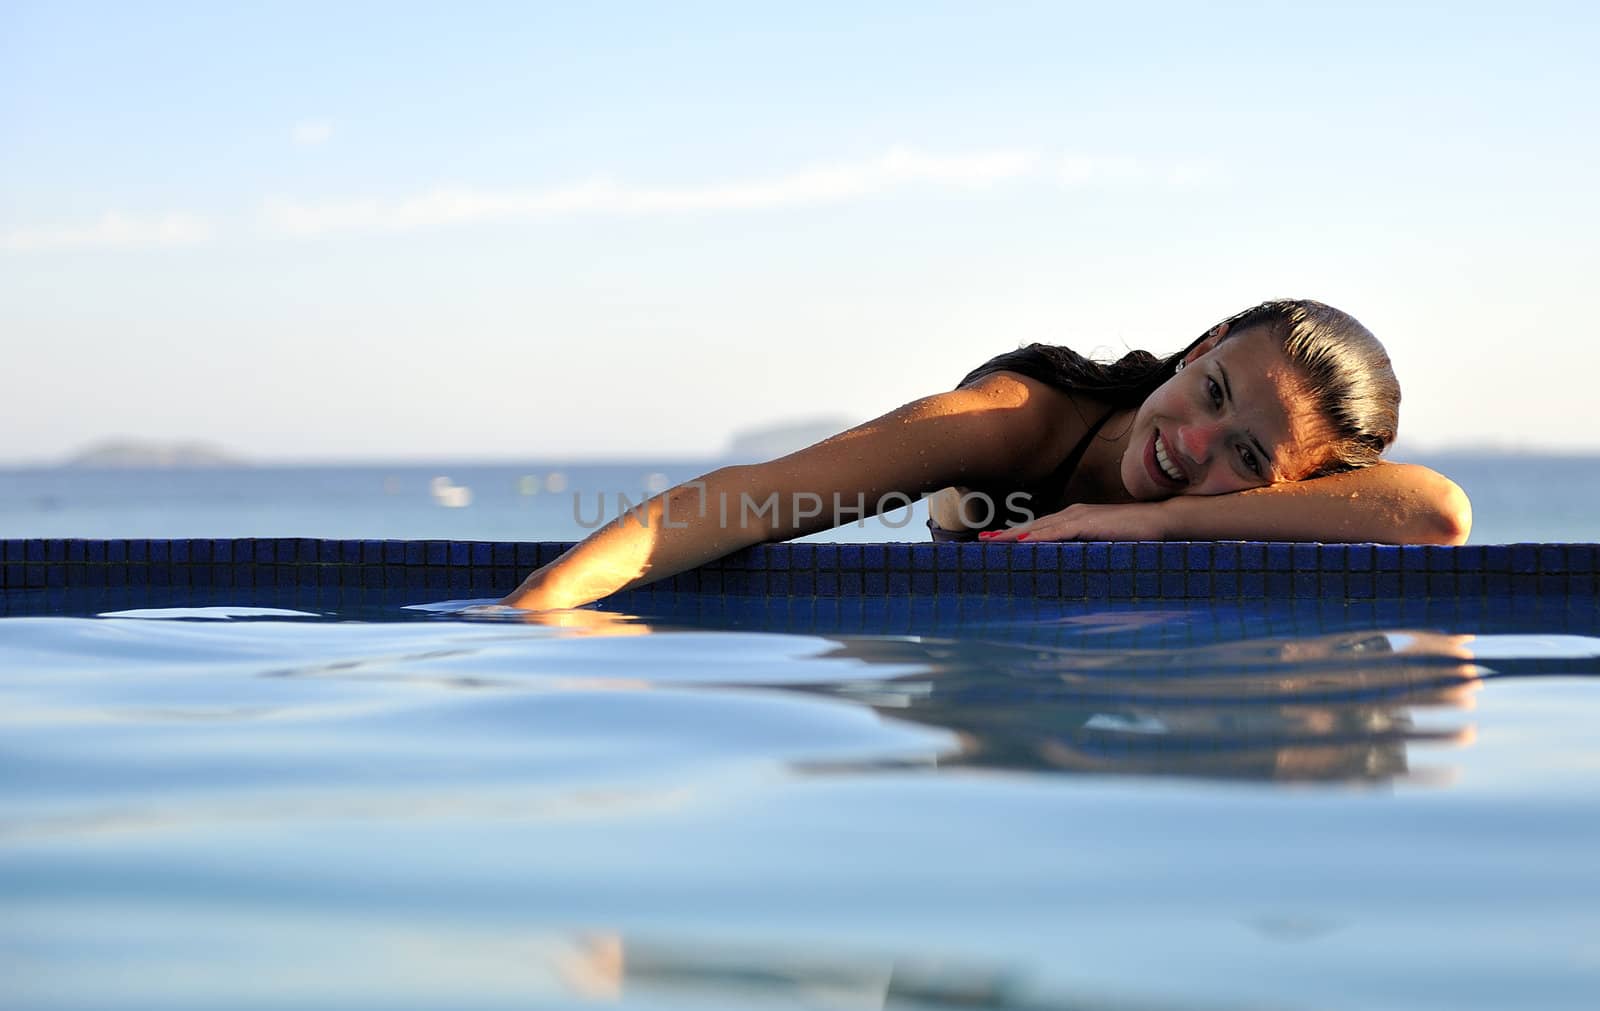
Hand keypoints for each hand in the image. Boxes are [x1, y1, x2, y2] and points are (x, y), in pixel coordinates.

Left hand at [978, 501, 1171, 541]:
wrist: (1161, 522)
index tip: (993, 541)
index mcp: (1075, 519)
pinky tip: (1025, 542)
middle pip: (1034, 526)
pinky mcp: (1091, 523)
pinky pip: (1061, 531)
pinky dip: (1040, 536)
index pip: (1040, 528)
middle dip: (1007, 534)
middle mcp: (1073, 514)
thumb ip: (1086, 551)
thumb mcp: (1103, 544)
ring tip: (994, 543)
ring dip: (1016, 535)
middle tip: (981, 541)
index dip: (1015, 534)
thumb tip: (1070, 566)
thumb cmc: (1135, 536)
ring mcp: (1081, 516)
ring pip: (1042, 527)